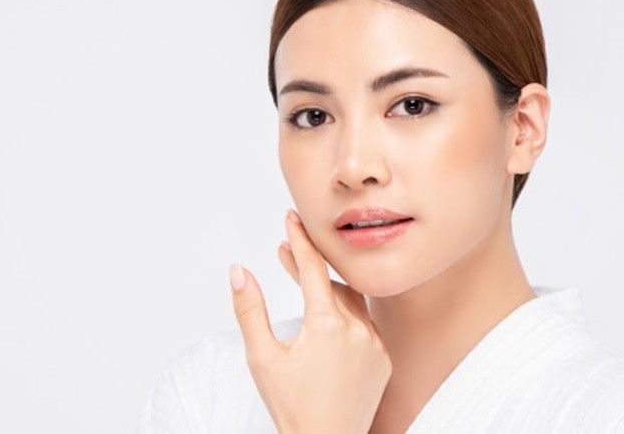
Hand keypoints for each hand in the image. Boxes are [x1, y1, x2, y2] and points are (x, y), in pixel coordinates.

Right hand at [229, 210, 391, 433]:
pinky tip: (326, 315)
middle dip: (307, 264)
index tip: (292, 218)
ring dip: (326, 288)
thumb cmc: (291, 406)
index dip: (300, 240)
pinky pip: (364, 323)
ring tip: (301, 281)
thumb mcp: (262, 358)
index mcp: (328, 326)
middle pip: (331, 282)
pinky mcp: (383, 359)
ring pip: (349, 301)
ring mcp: (375, 345)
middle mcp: (358, 331)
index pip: (314, 268)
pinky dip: (344, 313)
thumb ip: (249, 310)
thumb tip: (239, 271)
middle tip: (285, 248)